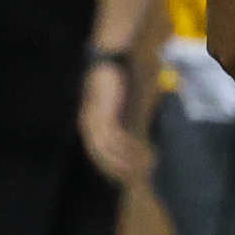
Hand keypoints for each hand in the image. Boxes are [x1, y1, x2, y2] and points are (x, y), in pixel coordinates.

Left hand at [79, 60, 152, 181]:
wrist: (112, 58)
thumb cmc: (119, 79)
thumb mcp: (122, 105)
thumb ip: (126, 122)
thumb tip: (136, 141)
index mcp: (90, 126)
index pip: (100, 156)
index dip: (115, 168)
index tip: (131, 176)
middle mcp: (88, 126)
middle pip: (103, 158)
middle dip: (121, 169)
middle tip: (140, 176)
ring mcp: (94, 121)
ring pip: (110, 151)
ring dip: (128, 160)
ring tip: (146, 165)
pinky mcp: (103, 114)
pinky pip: (116, 139)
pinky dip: (130, 148)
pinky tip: (143, 151)